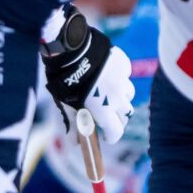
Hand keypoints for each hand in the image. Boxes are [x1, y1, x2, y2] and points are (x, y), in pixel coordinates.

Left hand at [40, 7, 134, 142]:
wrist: (72, 49)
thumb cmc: (65, 79)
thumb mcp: (65, 103)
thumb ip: (73, 122)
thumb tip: (74, 143)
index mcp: (104, 109)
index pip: (116, 130)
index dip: (111, 136)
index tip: (106, 137)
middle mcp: (118, 97)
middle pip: (125, 114)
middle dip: (117, 117)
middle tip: (106, 115)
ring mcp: (123, 80)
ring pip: (127, 94)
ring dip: (119, 96)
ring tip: (105, 92)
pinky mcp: (124, 64)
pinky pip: (125, 75)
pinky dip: (117, 77)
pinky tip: (105, 73)